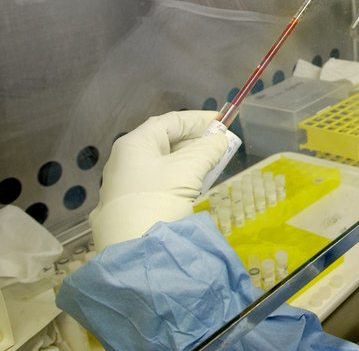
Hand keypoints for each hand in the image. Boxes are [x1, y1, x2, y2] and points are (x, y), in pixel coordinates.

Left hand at [90, 110, 228, 248]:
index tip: (222, 120)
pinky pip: (160, 180)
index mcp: (134, 144)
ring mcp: (127, 183)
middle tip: (220, 142)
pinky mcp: (133, 204)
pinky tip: (196, 182)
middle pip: (165, 141)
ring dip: (189, 159)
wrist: (134, 249)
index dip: (198, 119)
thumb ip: (208, 149)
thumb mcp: (189, 168)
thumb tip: (219, 141)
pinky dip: (180, 176)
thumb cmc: (158, 198)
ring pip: (163, 162)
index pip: (169, 121)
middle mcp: (126, 160)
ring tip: (212, 161)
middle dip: (195, 140)